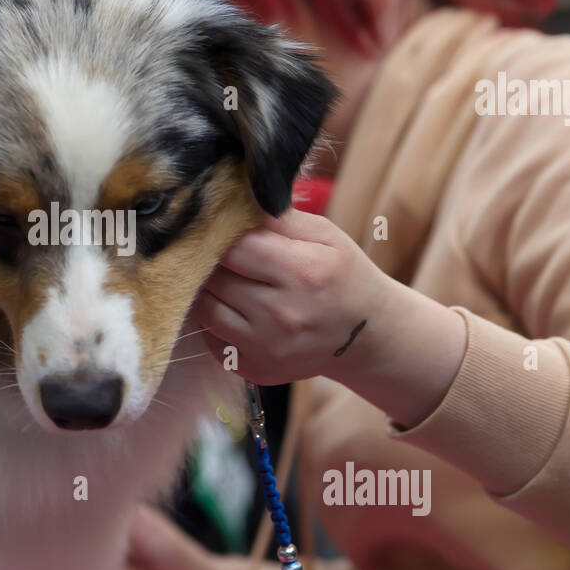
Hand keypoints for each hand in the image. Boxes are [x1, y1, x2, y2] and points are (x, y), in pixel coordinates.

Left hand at [191, 209, 466, 427]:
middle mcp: (281, 314)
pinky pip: (210, 338)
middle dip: (211, 262)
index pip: (233, 246)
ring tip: (224, 279)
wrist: (365, 336)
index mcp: (302, 272)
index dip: (220, 234)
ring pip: (204, 308)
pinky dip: (214, 321)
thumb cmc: (342, 276)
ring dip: (207, 291)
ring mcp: (266, 347)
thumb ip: (278, 217)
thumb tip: (233, 201)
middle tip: (218, 254)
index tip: (220, 229)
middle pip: (213, 277)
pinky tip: (234, 310)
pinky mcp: (253, 369)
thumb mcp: (324, 235)